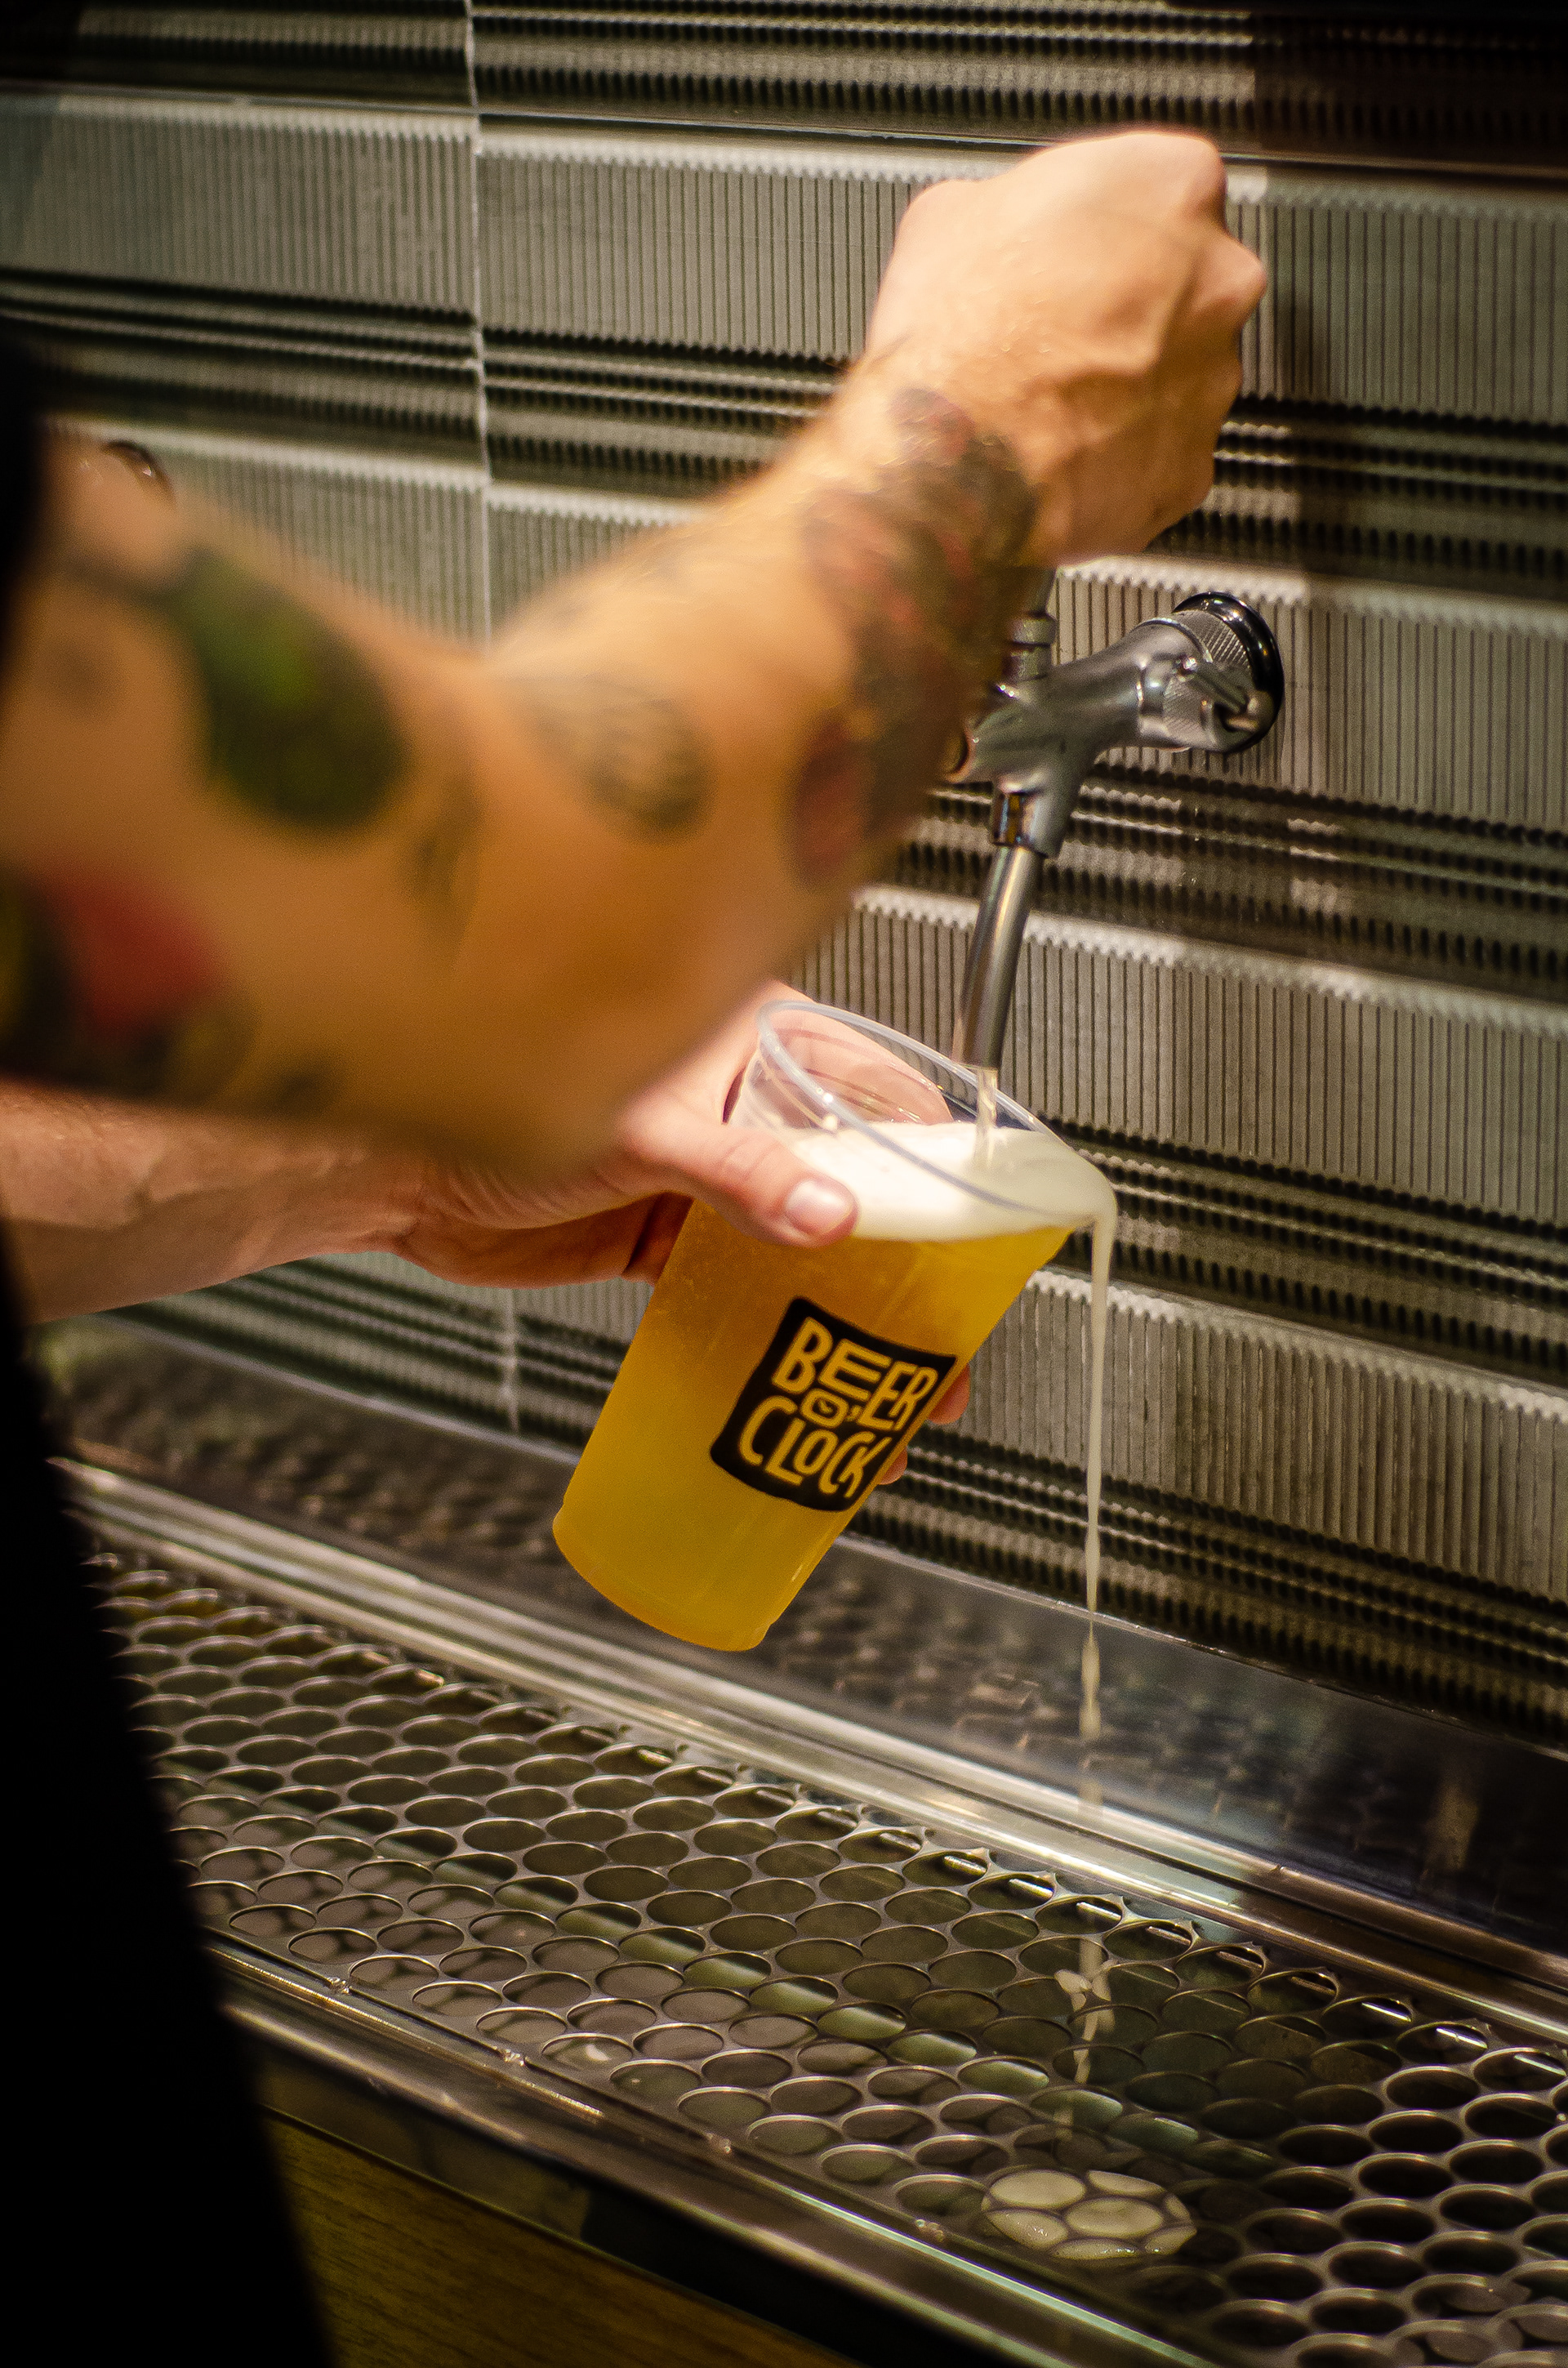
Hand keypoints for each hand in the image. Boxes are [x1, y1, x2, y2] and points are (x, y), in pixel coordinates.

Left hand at [376, 985, 970, 1475]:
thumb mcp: (639, 1130)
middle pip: (860, 1185)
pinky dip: (783, 1330)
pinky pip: (747, 1286)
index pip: (882, 1095)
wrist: (392, 1166)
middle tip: (945, 1341)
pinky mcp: (668, 1235)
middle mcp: (745, 1104)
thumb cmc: (488, 1093)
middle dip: (910, 1265)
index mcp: (756, 1042)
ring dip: (854, 1311)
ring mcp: (711, 1174)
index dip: (938, 1164)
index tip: (977, 1234)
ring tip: (898, 1384)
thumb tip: (829, 1214)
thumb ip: (736, 1172)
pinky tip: (811, 1376)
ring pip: (810, 1244)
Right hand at [861, 129, 1265, 561]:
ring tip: (1051, 391)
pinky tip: (1065, 443)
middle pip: (1187, 279)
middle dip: (1131, 300)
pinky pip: (1164, 448)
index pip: (1162, 182)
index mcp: (1173, 185)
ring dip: (1127, 376)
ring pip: (1180, 369)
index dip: (1104, 218)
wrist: (952, 456)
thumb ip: (1013, 207)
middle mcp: (1217, 280)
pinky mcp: (1191, 465)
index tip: (1071, 240)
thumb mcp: (953, 212)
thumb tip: (1003, 226)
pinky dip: (1123, 450)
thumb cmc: (960, 335)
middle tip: (1060, 320)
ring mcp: (1214, 378)